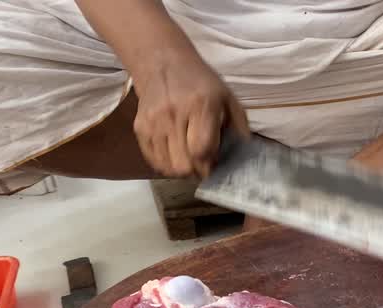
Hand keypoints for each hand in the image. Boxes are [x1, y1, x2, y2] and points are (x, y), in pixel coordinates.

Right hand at [132, 51, 249, 178]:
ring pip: (168, 168)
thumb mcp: (227, 97)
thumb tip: (242, 157)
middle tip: (204, 165)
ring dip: (183, 171)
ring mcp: (153, 122)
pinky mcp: (140, 128)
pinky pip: (154, 162)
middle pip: (184, 164)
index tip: (216, 162)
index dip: (211, 163)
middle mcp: (173, 114)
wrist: (161, 62)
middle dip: (198, 171)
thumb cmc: (200, 82)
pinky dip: (167, 165)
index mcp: (200, 105)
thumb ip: (239, 127)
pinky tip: (177, 155)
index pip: (202, 149)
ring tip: (191, 160)